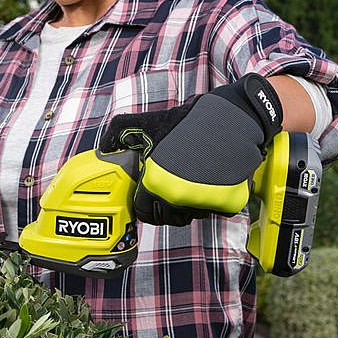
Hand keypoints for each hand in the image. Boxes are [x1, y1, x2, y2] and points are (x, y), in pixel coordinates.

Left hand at [99, 73, 283, 225]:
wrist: (232, 120)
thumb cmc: (189, 122)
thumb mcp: (148, 122)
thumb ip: (120, 133)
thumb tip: (105, 147)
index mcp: (156, 184)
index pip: (144, 212)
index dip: (146, 205)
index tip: (151, 197)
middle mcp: (177, 198)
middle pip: (168, 217)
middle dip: (168, 206)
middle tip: (173, 188)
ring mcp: (204, 203)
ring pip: (192, 215)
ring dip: (190, 204)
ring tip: (193, 181)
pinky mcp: (227, 203)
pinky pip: (215, 210)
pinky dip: (213, 200)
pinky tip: (211, 181)